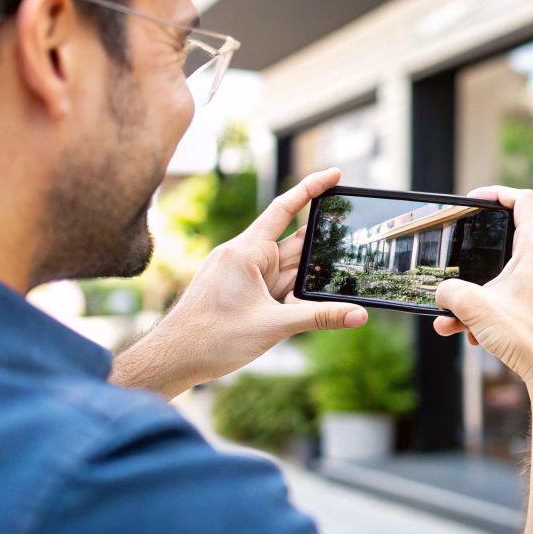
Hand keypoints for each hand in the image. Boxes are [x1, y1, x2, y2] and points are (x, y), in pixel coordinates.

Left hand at [112, 169, 367, 398]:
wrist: (172, 359)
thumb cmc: (211, 339)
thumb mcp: (273, 327)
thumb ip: (319, 318)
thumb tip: (359, 316)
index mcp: (246, 252)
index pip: (284, 209)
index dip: (311, 189)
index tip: (335, 174)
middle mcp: (244, 256)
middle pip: (294, 244)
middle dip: (321, 249)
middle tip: (354, 245)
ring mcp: (242, 274)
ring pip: (287, 268)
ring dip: (308, 278)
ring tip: (337, 285)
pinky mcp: (241, 290)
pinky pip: (276, 284)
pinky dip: (294, 293)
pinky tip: (309, 305)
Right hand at [432, 186, 532, 401]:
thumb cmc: (532, 336)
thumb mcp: (477, 308)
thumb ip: (451, 293)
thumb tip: (441, 294)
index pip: (522, 201)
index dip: (497, 193)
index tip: (474, 199)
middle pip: (506, 245)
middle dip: (474, 261)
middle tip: (454, 263)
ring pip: (504, 281)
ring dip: (475, 298)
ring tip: (451, 321)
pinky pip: (511, 302)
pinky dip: (490, 314)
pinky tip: (473, 338)